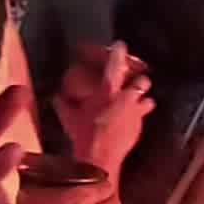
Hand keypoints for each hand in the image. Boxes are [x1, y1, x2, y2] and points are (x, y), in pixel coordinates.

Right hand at [55, 43, 151, 176]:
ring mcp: (136, 114)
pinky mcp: (139, 129)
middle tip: (138, 81)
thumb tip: (55, 98)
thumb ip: (64, 105)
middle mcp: (126, 99)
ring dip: (144, 101)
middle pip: (142, 82)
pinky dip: (137, 120)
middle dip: (141, 81)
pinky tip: (131, 123)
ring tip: (142, 102)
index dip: (119, 53)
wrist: (99, 157)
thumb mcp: (70, 118)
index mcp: (108, 91)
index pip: (115, 65)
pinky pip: (142, 120)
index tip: (121, 45)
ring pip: (148, 101)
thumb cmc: (83, 134)